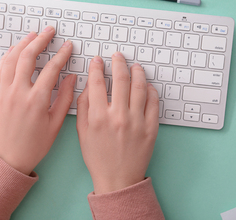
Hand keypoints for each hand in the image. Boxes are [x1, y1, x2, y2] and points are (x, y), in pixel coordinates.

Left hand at [0, 28, 75, 174]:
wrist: (5, 159)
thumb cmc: (32, 145)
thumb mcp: (55, 124)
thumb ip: (64, 98)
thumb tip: (71, 78)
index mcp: (37, 100)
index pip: (52, 68)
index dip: (62, 54)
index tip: (68, 46)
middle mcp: (18, 92)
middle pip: (29, 56)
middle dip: (41, 40)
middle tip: (49, 31)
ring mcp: (3, 92)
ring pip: (12, 59)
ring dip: (23, 44)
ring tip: (32, 36)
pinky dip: (8, 57)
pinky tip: (15, 51)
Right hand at [76, 52, 159, 193]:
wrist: (118, 179)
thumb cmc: (98, 157)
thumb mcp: (82, 132)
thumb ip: (83, 106)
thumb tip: (88, 85)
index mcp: (99, 117)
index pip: (97, 82)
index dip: (96, 67)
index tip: (97, 61)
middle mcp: (119, 117)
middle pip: (121, 79)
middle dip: (118, 63)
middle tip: (118, 57)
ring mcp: (137, 122)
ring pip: (140, 87)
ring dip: (137, 72)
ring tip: (134, 67)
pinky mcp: (151, 128)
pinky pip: (153, 102)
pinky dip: (150, 90)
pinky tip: (146, 86)